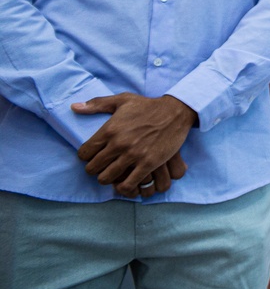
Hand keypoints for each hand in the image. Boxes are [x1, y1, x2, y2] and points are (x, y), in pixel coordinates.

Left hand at [74, 93, 197, 196]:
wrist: (176, 111)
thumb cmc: (148, 106)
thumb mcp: (122, 100)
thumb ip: (97, 104)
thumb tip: (74, 107)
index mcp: (110, 129)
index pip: (84, 152)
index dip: (86, 156)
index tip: (93, 156)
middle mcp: (119, 143)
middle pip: (92, 168)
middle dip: (94, 169)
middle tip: (102, 166)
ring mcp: (134, 155)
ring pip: (106, 178)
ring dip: (107, 179)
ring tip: (112, 175)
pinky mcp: (148, 163)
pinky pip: (127, 184)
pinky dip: (123, 188)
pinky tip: (125, 183)